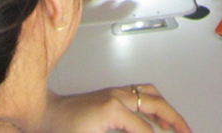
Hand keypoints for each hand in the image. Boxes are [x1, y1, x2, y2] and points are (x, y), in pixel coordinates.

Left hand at [45, 85, 191, 132]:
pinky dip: (154, 103)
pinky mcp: (112, 94)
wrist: (45, 115)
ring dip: (167, 109)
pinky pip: (141, 92)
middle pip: (155, 105)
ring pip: (151, 95)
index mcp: (113, 110)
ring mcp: (115, 92)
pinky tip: (157, 118)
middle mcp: (117, 96)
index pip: (145, 130)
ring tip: (177, 126)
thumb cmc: (62, 129)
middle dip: (175, 121)